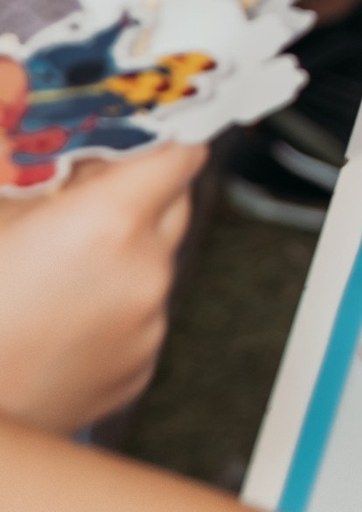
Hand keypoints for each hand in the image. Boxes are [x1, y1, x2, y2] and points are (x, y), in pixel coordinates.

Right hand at [0, 144, 202, 429]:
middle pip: (175, 203)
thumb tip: (51, 144)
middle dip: (140, 195)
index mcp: (112, 220)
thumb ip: (32, 169)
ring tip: (61, 276)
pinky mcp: (140, 367)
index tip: (140, 145)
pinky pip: (142, 317)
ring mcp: (148, 324)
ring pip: (155, 262)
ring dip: (126, 255)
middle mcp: (145, 270)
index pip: (181, 153)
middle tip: (86, 206)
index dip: (159, 144)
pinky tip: (64, 321)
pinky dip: (117, 310)